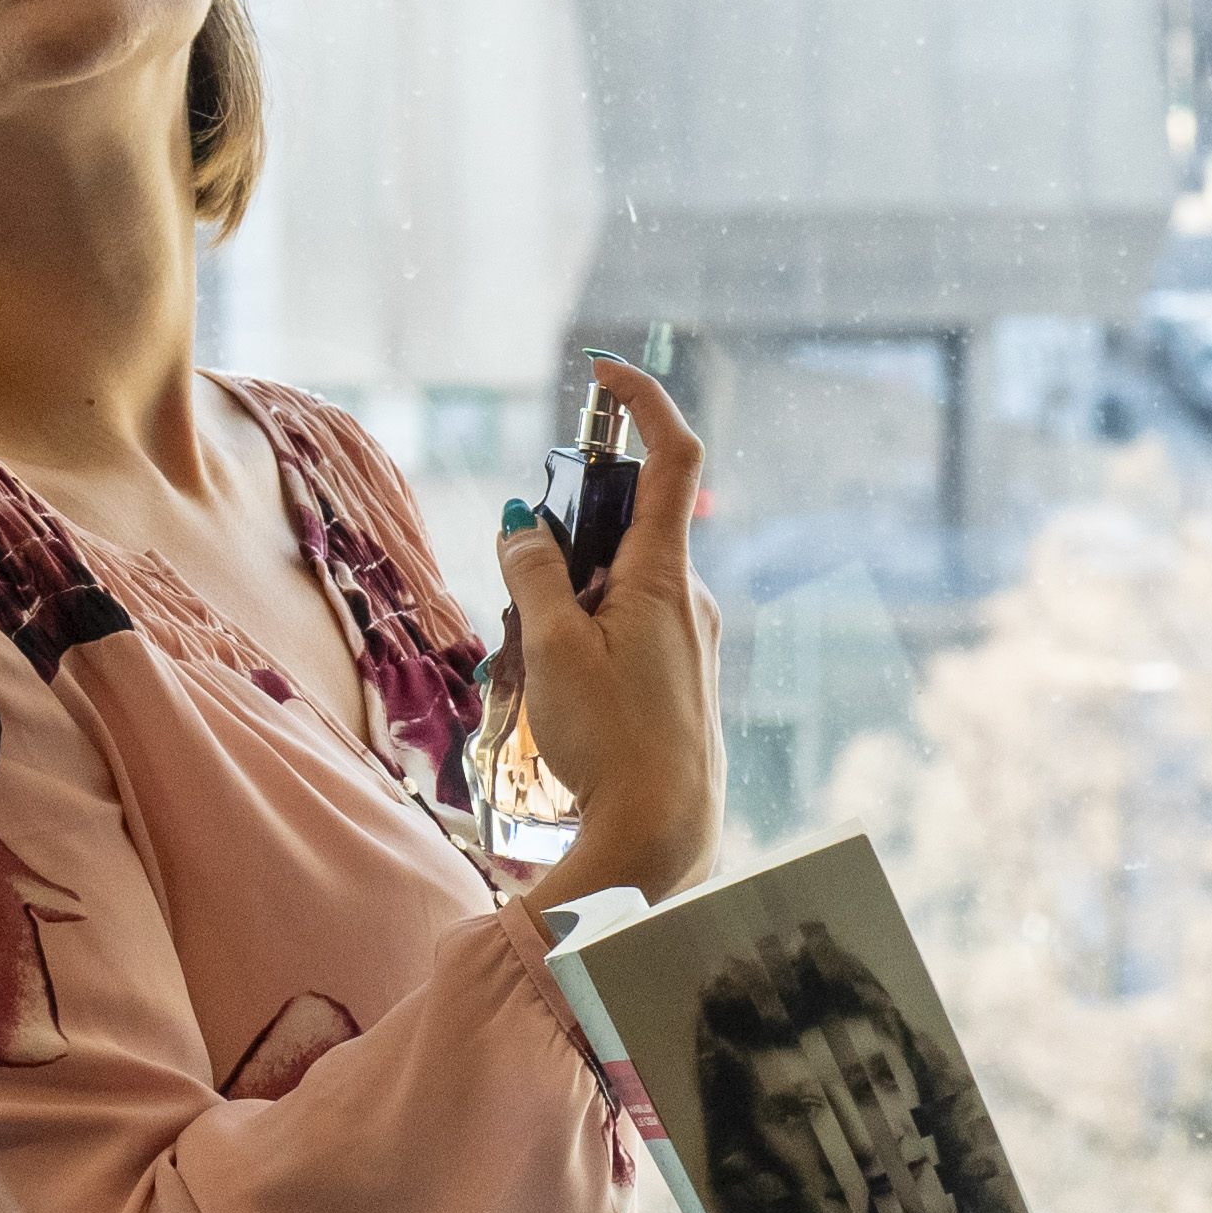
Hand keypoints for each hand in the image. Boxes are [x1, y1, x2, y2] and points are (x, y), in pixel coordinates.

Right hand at [506, 355, 725, 915]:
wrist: (663, 837)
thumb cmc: (613, 742)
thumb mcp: (555, 648)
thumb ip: (534, 573)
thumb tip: (522, 524)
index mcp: (667, 574)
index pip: (672, 457)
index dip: (641, 403)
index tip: (602, 375)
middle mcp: (689, 597)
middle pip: (621, 531)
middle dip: (562, 546)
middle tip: (522, 605)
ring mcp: (688, 639)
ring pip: (613, 589)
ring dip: (562, 609)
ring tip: (533, 676)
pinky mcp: (678, 676)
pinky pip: (622, 632)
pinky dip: (580, 643)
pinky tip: (557, 703)